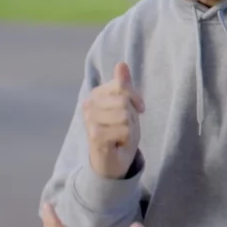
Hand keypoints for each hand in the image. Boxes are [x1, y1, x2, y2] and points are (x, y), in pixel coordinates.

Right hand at [84, 62, 143, 178]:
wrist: (112, 163)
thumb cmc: (120, 132)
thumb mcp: (127, 106)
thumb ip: (124, 85)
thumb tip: (121, 63)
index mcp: (96, 94)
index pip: (121, 85)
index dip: (134, 97)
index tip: (138, 108)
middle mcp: (89, 105)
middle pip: (124, 100)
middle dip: (132, 115)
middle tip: (125, 127)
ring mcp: (90, 120)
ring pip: (125, 115)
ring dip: (131, 127)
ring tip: (122, 135)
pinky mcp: (94, 135)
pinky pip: (124, 129)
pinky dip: (128, 138)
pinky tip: (118, 143)